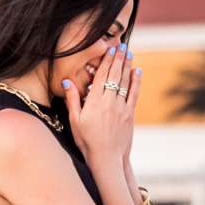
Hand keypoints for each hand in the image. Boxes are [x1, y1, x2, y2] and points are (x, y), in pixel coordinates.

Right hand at [62, 42, 139, 167]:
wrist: (107, 159)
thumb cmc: (87, 141)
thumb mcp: (74, 121)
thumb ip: (72, 100)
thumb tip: (67, 81)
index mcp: (94, 102)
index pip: (101, 76)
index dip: (106, 61)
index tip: (109, 49)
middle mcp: (109, 102)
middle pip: (114, 75)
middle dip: (118, 59)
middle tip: (121, 46)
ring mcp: (121, 108)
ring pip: (125, 82)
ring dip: (127, 66)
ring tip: (129, 54)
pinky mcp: (130, 115)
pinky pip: (134, 94)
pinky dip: (136, 82)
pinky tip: (137, 72)